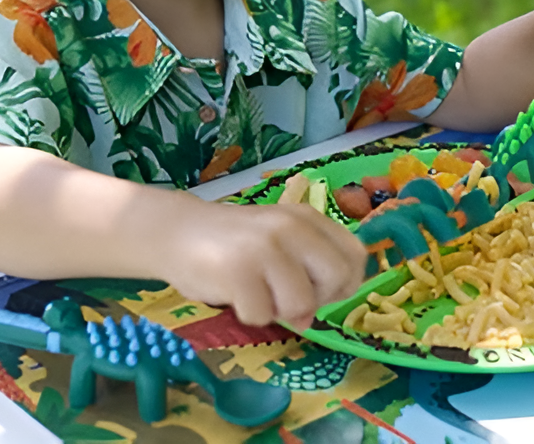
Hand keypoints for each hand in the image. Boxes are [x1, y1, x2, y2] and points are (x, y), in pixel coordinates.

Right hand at [165, 200, 367, 330]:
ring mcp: (265, 247)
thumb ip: (308, 266)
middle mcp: (291, 227)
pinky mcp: (238, 270)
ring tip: (256, 292)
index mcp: (306, 218)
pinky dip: (248, 314)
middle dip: (317, 299)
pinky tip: (234, 293)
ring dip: (278, 310)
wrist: (178, 233)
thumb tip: (315, 314)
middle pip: (337, 278)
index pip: (355, 255)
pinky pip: (262, 315)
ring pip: (301, 304)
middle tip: (286, 295)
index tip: (319, 289)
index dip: (345, 282)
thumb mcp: (280, 241)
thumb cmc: (235, 243)